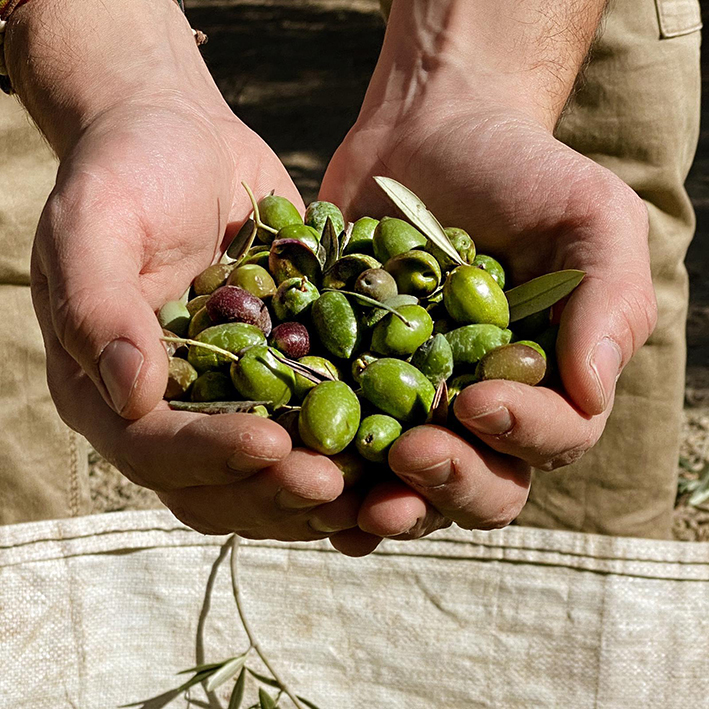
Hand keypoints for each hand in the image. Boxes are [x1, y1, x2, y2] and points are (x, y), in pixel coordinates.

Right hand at [29, 90, 359, 540]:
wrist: (187, 142)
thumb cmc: (129, 171)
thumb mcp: (96, 222)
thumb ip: (96, 304)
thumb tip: (129, 394)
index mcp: (111, 388)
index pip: (154, 449)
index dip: (209, 456)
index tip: (270, 443)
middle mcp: (172, 409)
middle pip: (220, 483)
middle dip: (276, 489)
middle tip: (335, 486)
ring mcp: (233, 397)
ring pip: (274, 471)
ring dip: (323, 489)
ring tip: (377, 487)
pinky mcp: (287, 375)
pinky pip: (319, 423)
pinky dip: (357, 445)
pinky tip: (400, 447)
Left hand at [317, 100, 655, 539]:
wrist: (431, 130)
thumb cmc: (522, 171)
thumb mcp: (589, 217)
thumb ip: (608, 302)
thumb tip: (592, 395)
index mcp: (548, 380)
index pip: (552, 437)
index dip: (520, 435)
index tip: (476, 401)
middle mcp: (484, 406)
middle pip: (482, 483)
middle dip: (451, 482)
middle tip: (412, 456)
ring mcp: (416, 403)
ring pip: (412, 483)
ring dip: (389, 502)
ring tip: (356, 502)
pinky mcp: (354, 385)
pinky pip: (346, 446)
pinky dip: (331, 476)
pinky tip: (306, 486)